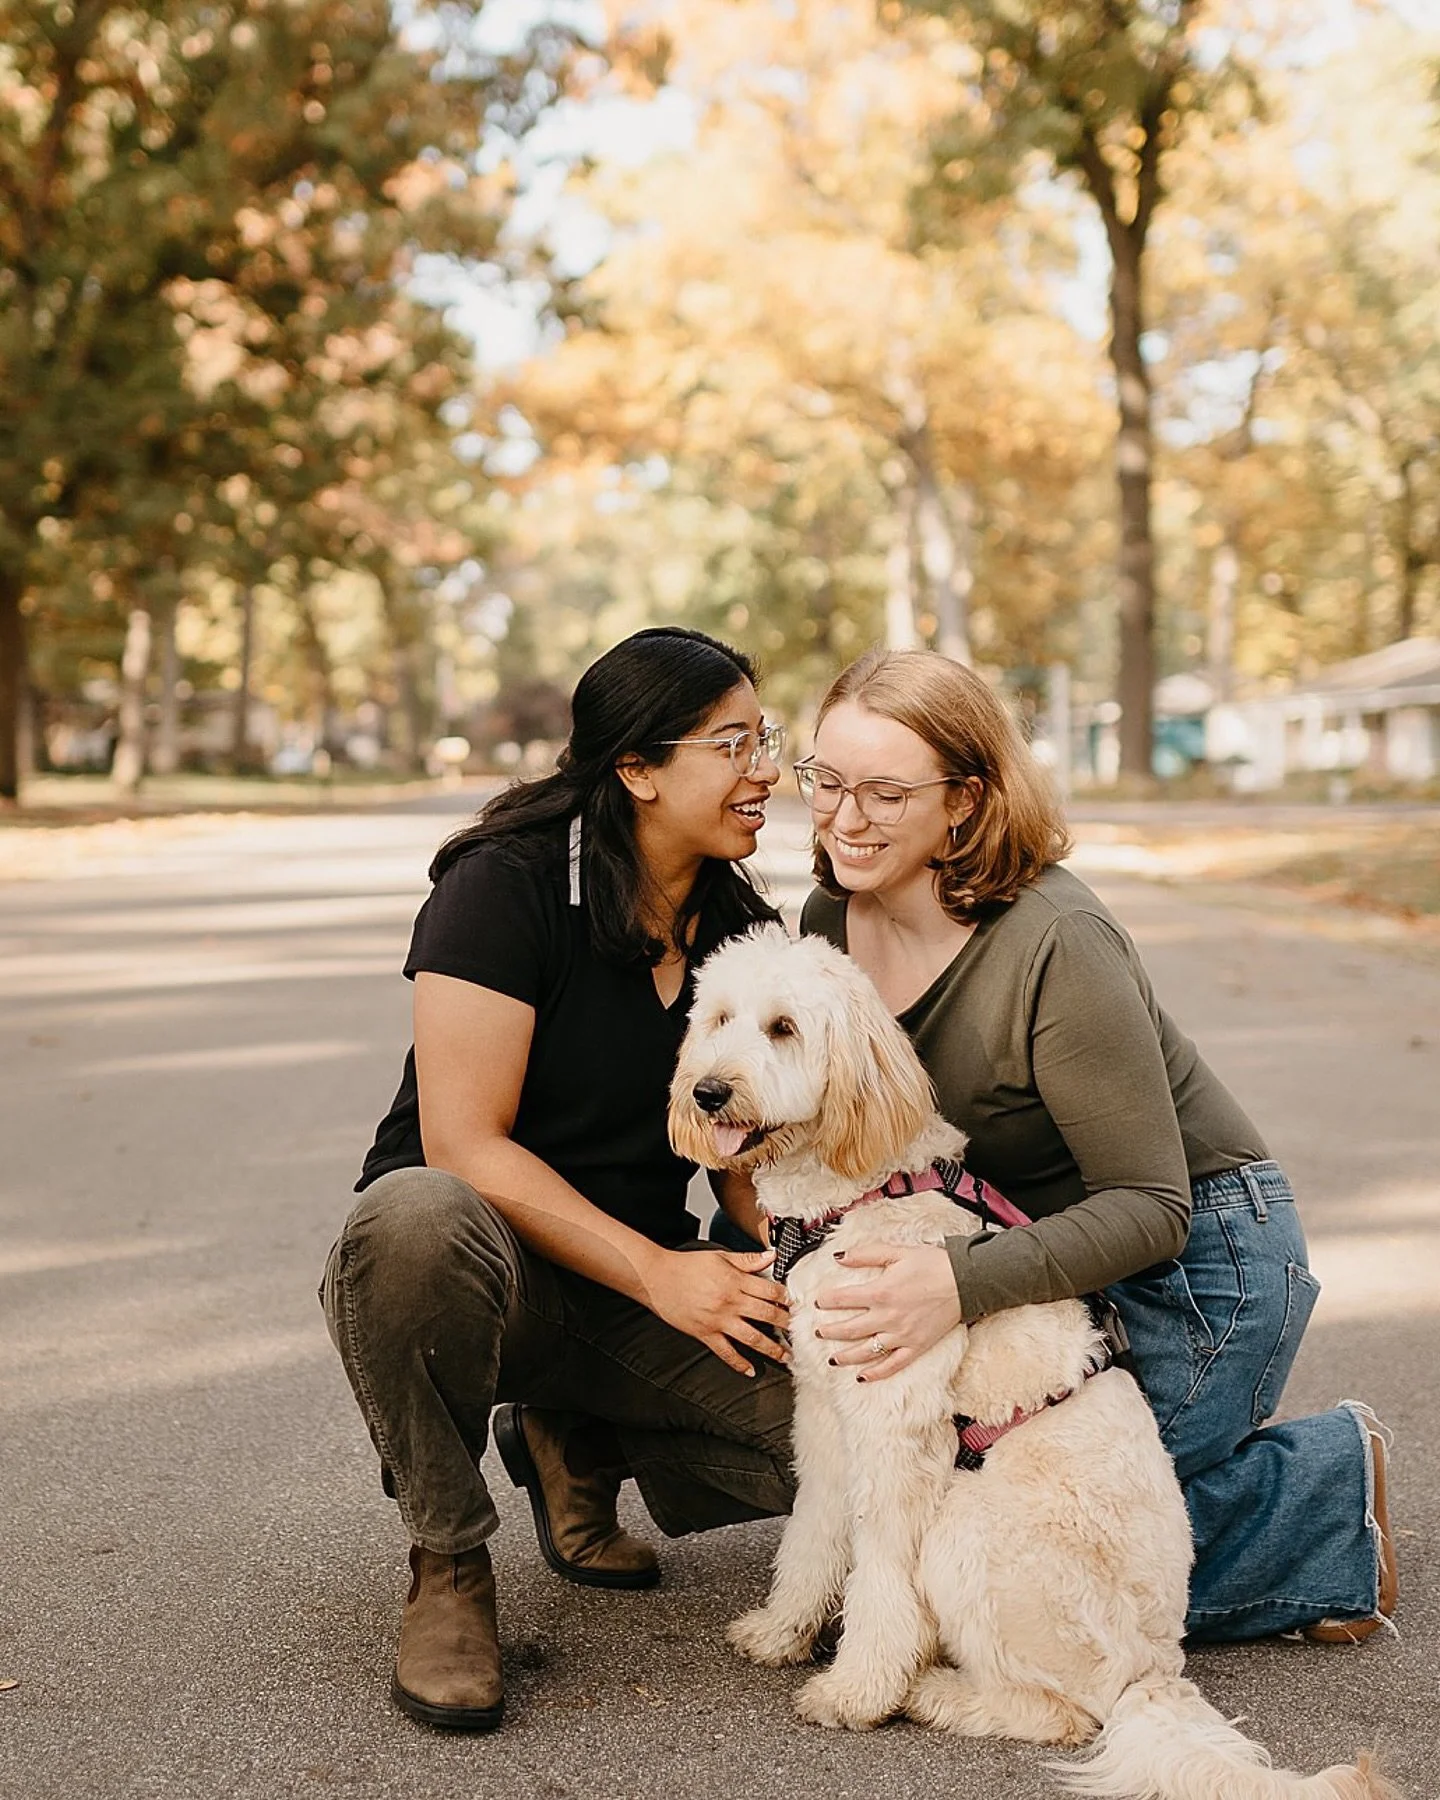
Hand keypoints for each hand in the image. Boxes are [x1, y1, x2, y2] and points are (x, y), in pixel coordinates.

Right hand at [645, 1248, 789, 1377]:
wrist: (658, 1278)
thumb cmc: (688, 1265)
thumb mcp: (720, 1257)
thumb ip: (748, 1260)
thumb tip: (772, 1256)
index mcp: (735, 1281)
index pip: (770, 1291)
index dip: (786, 1298)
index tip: (797, 1305)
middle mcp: (731, 1302)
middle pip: (767, 1315)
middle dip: (786, 1325)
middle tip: (800, 1333)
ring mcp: (718, 1320)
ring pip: (752, 1338)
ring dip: (772, 1349)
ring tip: (786, 1357)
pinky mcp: (705, 1334)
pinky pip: (726, 1352)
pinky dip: (739, 1363)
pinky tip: (751, 1370)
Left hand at [813, 1244, 961, 1381]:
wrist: (965, 1281)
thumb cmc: (932, 1264)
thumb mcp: (897, 1252)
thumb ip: (866, 1254)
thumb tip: (840, 1257)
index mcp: (880, 1292)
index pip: (843, 1299)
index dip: (827, 1301)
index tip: (818, 1302)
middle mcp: (887, 1317)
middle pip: (849, 1329)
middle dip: (830, 1332)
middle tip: (818, 1332)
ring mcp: (901, 1335)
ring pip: (866, 1351)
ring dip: (846, 1356)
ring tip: (832, 1360)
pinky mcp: (916, 1347)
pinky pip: (893, 1365)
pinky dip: (876, 1373)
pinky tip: (863, 1377)